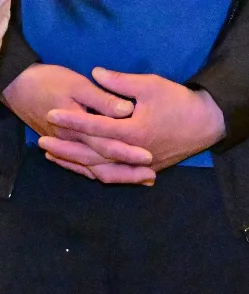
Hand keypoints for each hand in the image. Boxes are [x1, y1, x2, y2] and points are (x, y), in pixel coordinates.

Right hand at [2, 64, 154, 181]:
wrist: (17, 85)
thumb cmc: (47, 81)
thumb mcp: (76, 84)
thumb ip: (102, 99)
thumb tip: (127, 109)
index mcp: (76, 128)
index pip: (105, 145)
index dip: (127, 152)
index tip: (149, 156)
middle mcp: (72, 143)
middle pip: (102, 165)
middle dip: (128, 173)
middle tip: (152, 176)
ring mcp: (68, 149)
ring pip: (95, 171)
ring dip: (120, 177)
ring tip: (145, 180)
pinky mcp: (67, 149)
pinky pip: (86, 168)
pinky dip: (104, 174)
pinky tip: (123, 176)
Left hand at [42, 67, 224, 182]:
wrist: (209, 123)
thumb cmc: (181, 103)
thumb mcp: (151, 86)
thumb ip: (120, 82)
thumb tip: (95, 73)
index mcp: (135, 132)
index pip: (97, 128)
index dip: (72, 120)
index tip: (51, 114)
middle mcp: (136, 153)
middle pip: (95, 155)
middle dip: (67, 148)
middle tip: (43, 142)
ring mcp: (143, 164)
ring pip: (105, 170)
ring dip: (79, 164)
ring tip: (57, 157)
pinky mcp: (150, 168)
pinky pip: (119, 176)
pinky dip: (100, 173)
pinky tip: (85, 169)